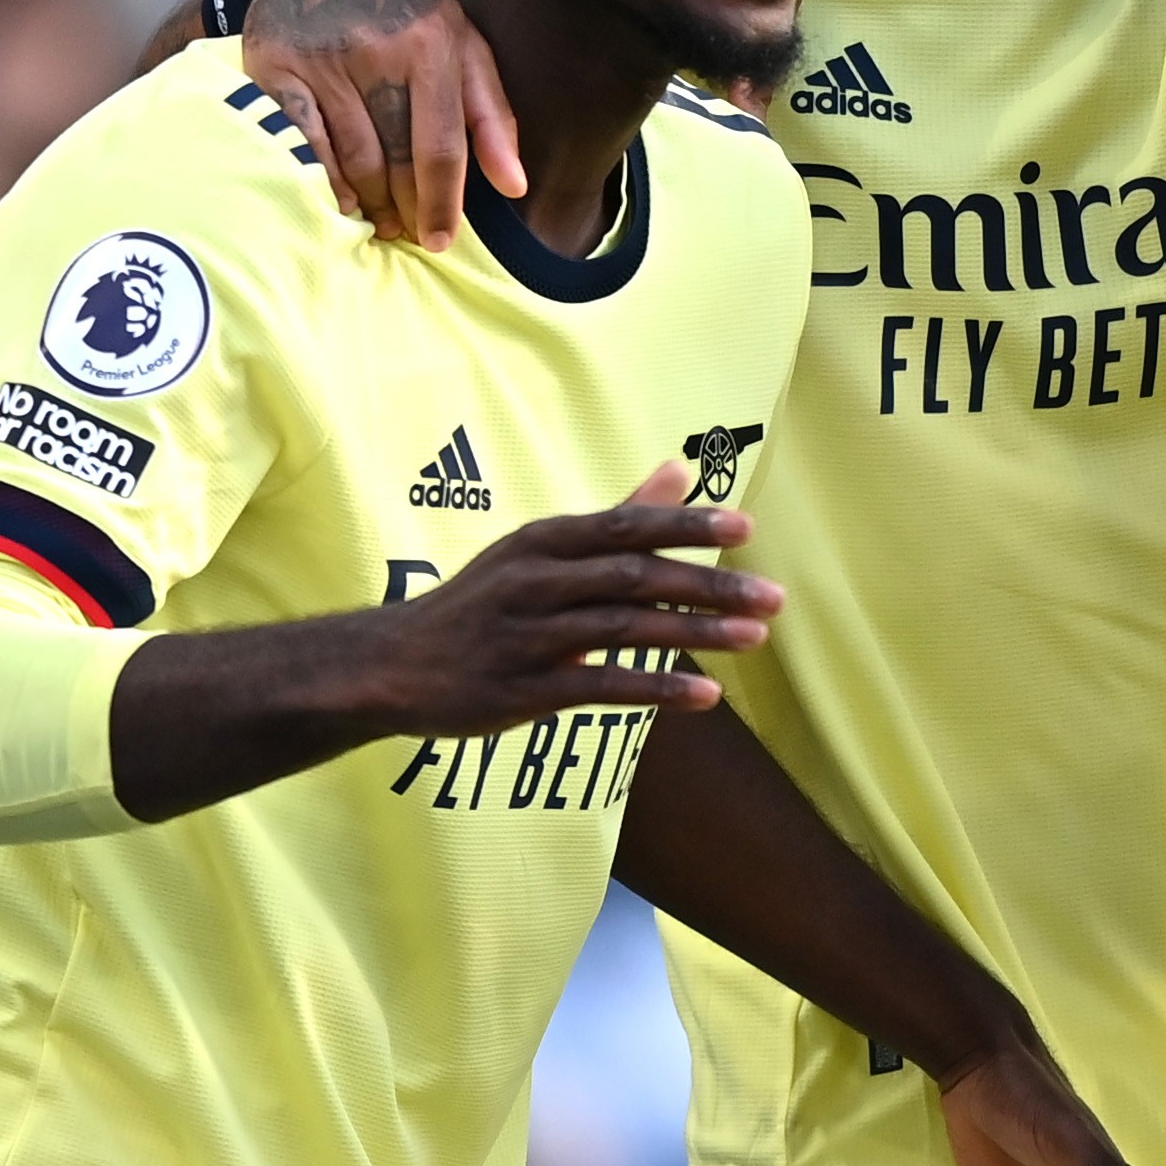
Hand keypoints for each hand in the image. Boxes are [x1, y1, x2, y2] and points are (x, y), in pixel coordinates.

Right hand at [245, 0, 524, 246]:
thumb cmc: (407, 7)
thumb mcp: (463, 43)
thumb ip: (491, 114)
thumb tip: (515, 186)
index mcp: (431, 46)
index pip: (439, 146)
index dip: (442, 202)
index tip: (439, 240)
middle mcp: (375, 53)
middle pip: (392, 159)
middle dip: (404, 208)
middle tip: (407, 232)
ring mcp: (321, 60)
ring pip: (349, 157)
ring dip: (367, 203)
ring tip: (378, 223)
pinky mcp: (275, 67)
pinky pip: (302, 142)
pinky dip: (322, 179)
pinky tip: (337, 201)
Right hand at [364, 459, 776, 735]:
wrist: (391, 666)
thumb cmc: (483, 603)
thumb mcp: (539, 551)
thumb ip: (615, 516)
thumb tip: (679, 469)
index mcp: (542, 541)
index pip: (624, 525)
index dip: (687, 525)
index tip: (747, 528)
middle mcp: (535, 581)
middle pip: (634, 577)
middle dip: (709, 584)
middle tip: (774, 598)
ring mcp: (527, 636)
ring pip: (623, 631)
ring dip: (694, 635)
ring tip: (753, 639)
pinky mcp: (522, 689)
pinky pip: (598, 686)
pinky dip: (654, 690)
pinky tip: (705, 697)